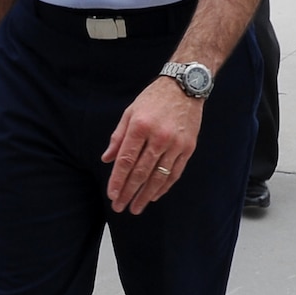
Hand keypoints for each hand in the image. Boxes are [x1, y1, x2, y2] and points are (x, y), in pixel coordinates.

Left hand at [100, 78, 202, 214]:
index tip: (112, 195)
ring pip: (158, 176)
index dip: (118, 180)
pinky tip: (153, 196)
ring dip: (145, 195)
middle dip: (129, 192)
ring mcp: (176, 144)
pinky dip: (163, 187)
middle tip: (120, 207)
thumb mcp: (130, 112)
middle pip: (141, 172)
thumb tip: (107, 159)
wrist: (185, 86)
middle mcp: (158, 137)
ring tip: (135, 208)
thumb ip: (118, 137)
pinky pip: (174, 173)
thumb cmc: (153, 99)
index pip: (126, 160)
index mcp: (140, 126)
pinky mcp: (188, 148)